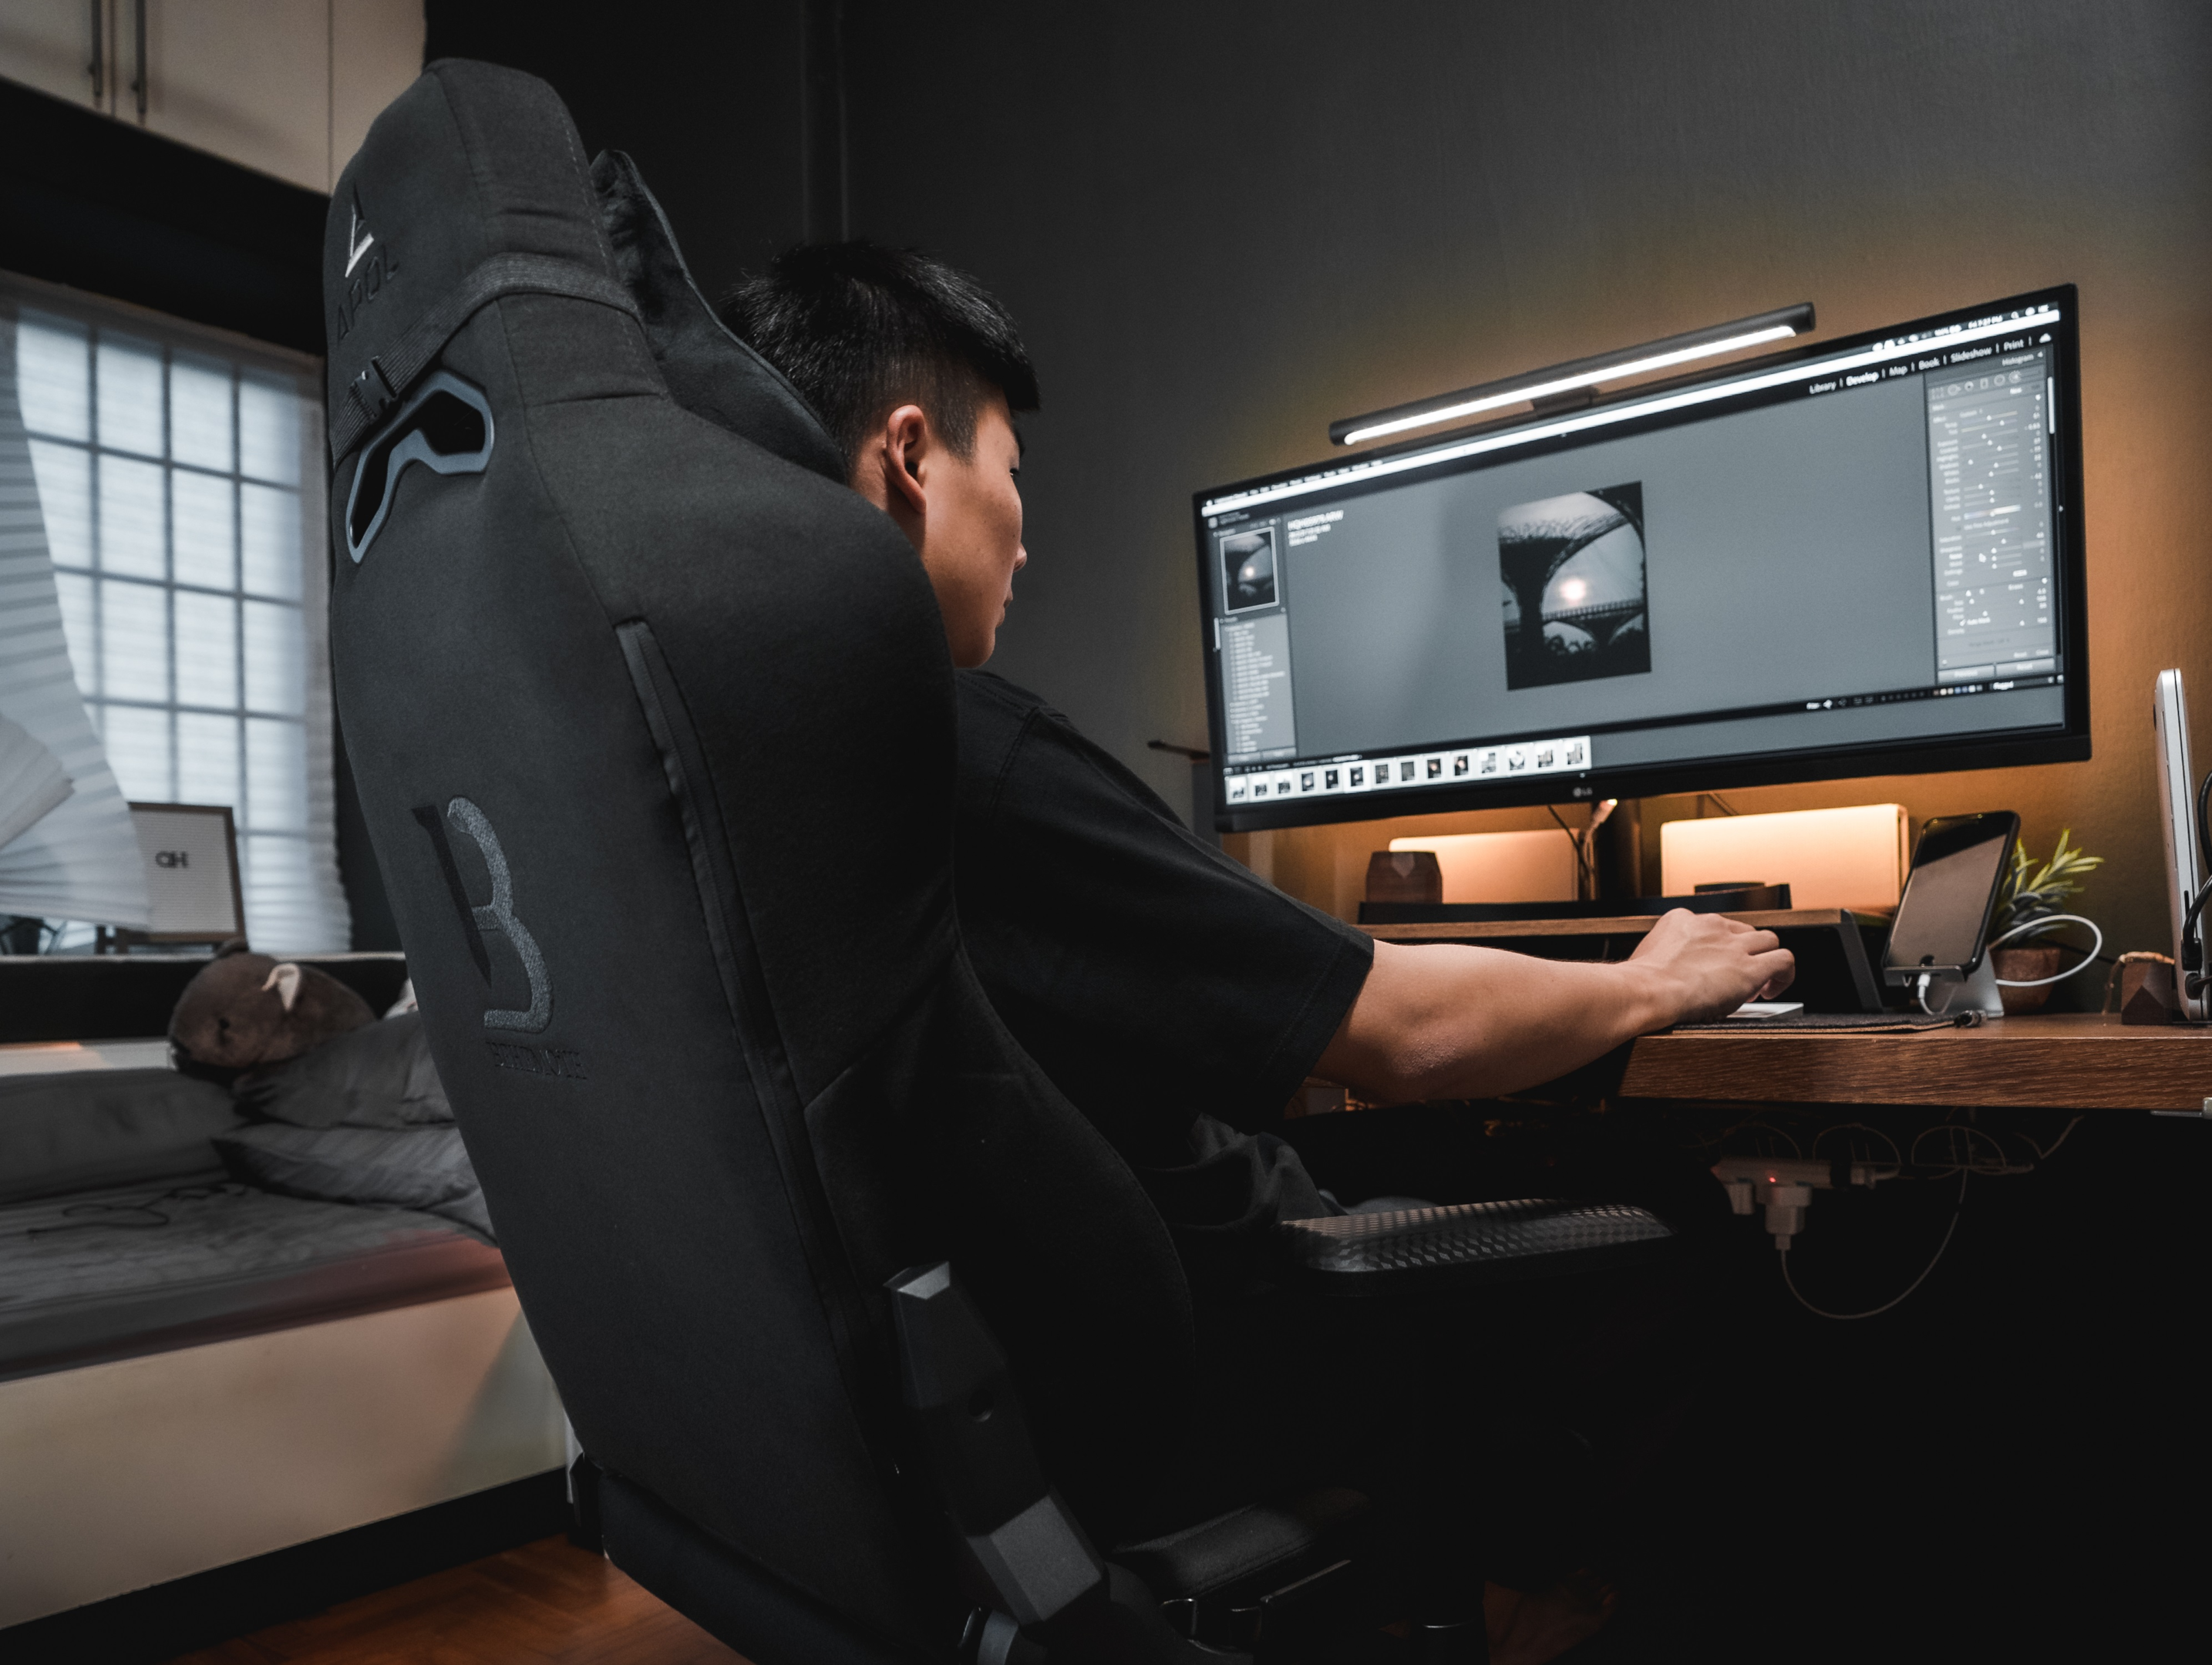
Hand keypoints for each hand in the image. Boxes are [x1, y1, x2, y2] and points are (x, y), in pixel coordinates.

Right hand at [1625, 908, 1794, 1024]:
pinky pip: (1784, 961)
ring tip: (1762, 980)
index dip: (1719, 947)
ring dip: (1766, 957)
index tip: (1714, 966)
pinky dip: (1784, 974)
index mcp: (1683, 919)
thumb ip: (1661, 956)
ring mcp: (1733, 946)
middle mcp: (1712, 926)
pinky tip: (1773, 990)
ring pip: (1768, 939)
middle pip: (1743, 929)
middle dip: (1744, 950)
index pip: (1713, 926)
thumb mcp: (1646, 955)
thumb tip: (1660, 971)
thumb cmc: (1640, 982)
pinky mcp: (1750, 968)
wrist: (1647, 990)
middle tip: (1737, 974)